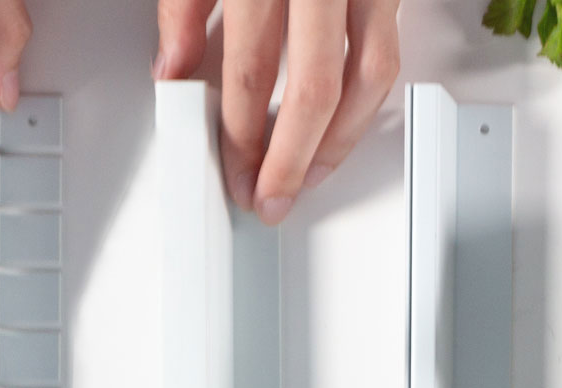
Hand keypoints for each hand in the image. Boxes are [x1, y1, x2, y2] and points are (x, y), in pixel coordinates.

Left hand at [154, 0, 400, 225]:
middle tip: (275, 194)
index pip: (252, 70)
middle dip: (293, 157)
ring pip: (369, 80)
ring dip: (341, 140)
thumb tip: (173, 68)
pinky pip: (387, 56)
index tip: (238, 172)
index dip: (243, 134)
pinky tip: (344, 122)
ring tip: (313, 172)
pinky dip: (367, 100)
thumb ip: (186, 6)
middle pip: (316, 89)